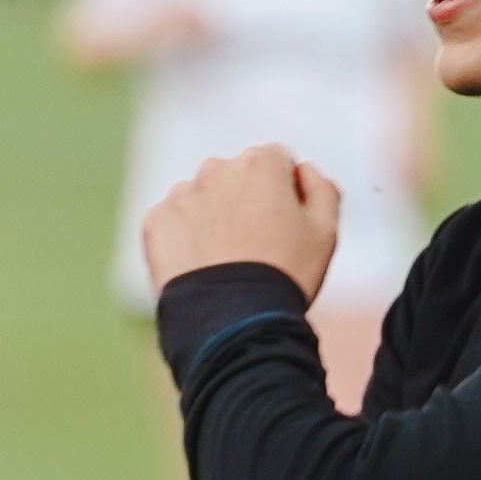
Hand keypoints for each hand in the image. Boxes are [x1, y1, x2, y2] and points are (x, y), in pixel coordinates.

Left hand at [140, 142, 340, 302]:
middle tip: (257, 244)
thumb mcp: (325, 230)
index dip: (287, 191)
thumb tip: (302, 168)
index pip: (278, 161)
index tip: (286, 223)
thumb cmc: (286, 272)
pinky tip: (202, 264)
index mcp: (260, 163)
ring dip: (214, 215)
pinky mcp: (155, 222)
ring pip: (203, 197)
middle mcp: (215, 170)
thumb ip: (321, 187)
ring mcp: (180, 195)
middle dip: (247, 198)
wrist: (231, 318)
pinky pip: (174, 221)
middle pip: (237, 176)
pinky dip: (185, 237)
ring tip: (228, 258)